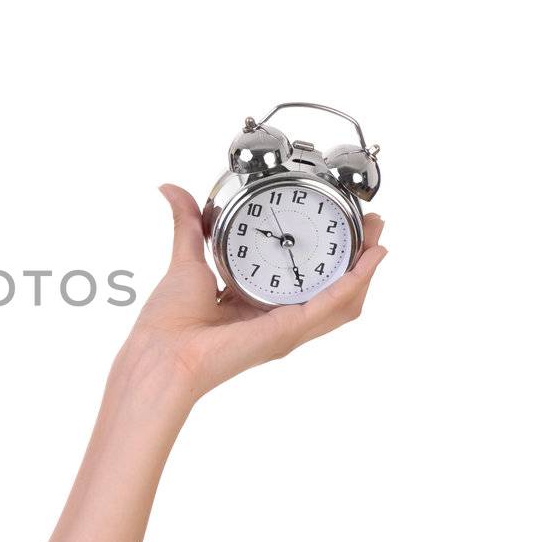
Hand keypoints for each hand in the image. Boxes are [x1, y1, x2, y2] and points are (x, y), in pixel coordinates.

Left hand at [124, 182, 388, 401]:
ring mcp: (286, 328)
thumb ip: (188, 224)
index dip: (328, 253)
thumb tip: (171, 189)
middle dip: (359, 259)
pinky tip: (369, 262)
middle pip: (334, 290)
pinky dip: (354, 283)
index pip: (305, 278)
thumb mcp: (187, 259)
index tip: (339, 222)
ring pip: (343, 301)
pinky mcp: (287, 331)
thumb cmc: (168, 321)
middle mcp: (276, 318)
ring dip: (366, 269)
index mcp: (256, 303)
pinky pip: (331, 306)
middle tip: (374, 227)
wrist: (162, 351)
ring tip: (380, 240)